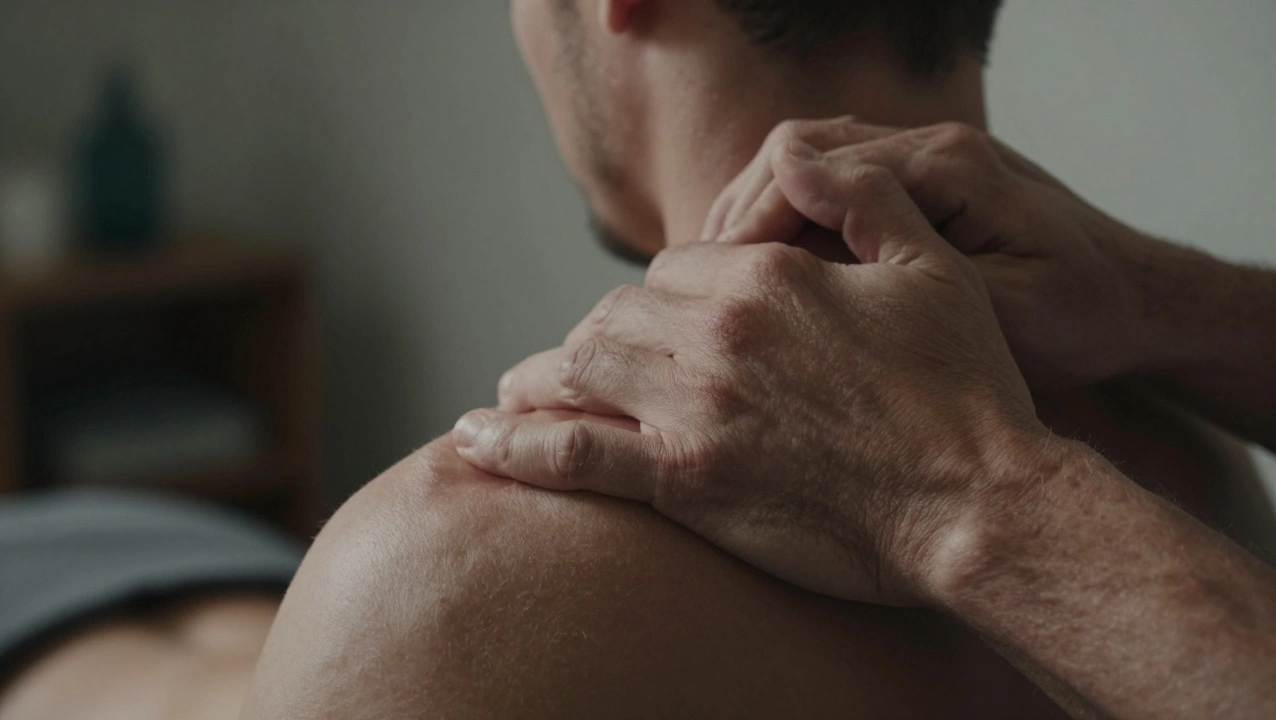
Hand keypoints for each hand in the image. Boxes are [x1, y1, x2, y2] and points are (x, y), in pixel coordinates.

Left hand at [454, 169, 1044, 605]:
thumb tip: (802, 154)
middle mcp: (714, 336)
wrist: (975, 506)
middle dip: (598, 337)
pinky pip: (572, 455)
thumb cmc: (966, 394)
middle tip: (587, 366)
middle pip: (614, 317)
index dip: (664, 295)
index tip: (663, 326)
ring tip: (511, 395)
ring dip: (542, 379)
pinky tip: (472, 441)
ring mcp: (692, 410)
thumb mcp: (933, 270)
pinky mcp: (684, 481)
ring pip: (579, 370)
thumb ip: (862, 199)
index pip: (672, 267)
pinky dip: (514, 445)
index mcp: (766, 278)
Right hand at [705, 116, 1153, 390]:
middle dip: (738, 213)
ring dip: (753, 214)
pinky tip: (761, 274)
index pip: (812, 165)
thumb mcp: (1003, 308)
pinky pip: (828, 183)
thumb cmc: (1080, 315)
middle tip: (696, 280)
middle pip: (794, 150)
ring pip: (802, 160)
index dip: (753, 223)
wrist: (1138, 301)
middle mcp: (927, 146)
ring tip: (714, 278)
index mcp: (944, 165)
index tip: (716, 281)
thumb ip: (910, 270)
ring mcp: (921, 159)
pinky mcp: (918, 185)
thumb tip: (811, 253)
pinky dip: (785, 221)